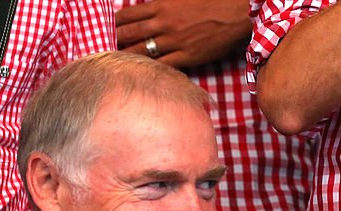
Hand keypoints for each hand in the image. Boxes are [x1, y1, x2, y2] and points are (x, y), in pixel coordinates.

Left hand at [115, 0, 251, 69]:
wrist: (236, 12)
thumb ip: (164, 1)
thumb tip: (151, 3)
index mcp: (162, 5)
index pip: (129, 14)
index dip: (115, 21)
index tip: (107, 26)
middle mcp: (164, 24)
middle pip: (131, 33)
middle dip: (116, 40)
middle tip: (103, 47)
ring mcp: (175, 42)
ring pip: (144, 51)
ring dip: (128, 57)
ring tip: (115, 63)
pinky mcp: (188, 56)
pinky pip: (164, 65)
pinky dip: (151, 69)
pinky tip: (141, 73)